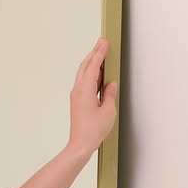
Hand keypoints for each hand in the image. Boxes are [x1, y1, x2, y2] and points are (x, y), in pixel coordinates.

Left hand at [68, 38, 118, 159]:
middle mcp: (78, 90)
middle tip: (102, 43)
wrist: (80, 145)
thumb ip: (110, 94)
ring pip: (83, 74)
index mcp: (85, 90)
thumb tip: (110, 84)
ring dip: (92, 63)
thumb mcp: (108, 110)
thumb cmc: (92, 131)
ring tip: (100, 53)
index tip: (104, 42)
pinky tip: (96, 73)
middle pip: (85, 67)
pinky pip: (84, 82)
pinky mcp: (78, 102)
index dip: (99, 53)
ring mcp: (76, 96)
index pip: (93, 66)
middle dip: (94, 54)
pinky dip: (90, 73)